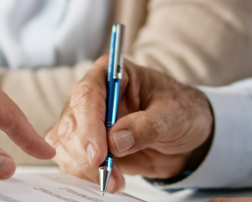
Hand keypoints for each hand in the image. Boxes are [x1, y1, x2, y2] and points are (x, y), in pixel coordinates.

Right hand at [47, 57, 213, 193]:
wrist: (186, 135)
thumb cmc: (181, 111)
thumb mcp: (174, 115)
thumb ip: (147, 125)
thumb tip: (117, 140)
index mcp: (112, 73)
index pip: (88, 94)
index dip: (89, 124)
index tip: (99, 153)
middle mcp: (94, 95)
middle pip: (71, 122)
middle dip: (85, 153)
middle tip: (107, 173)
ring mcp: (87, 120)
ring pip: (65, 143)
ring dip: (84, 167)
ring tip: (114, 179)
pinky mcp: (87, 144)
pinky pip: (70, 159)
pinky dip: (84, 174)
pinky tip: (108, 179)